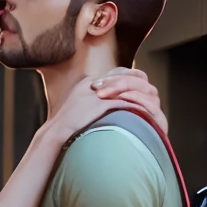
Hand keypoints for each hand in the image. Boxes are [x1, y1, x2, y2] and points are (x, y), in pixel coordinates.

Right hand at [48, 70, 166, 144]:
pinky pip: (124, 102)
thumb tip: (105, 104)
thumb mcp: (78, 106)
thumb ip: (92, 101)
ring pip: (125, 88)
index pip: (113, 73)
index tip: (140, 81)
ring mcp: (96, 94)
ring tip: (150, 100)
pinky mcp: (100, 104)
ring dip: (138, 94)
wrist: (57, 133)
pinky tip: (145, 111)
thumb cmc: (67, 125)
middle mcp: (92, 84)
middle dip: (137, 81)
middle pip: (121, 76)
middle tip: (150, 88)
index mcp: (87, 83)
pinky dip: (135, 105)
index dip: (129, 76)